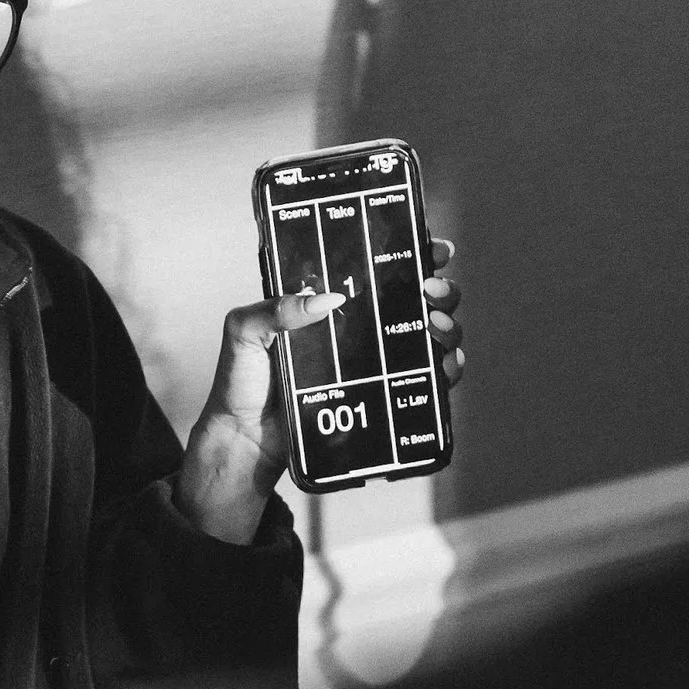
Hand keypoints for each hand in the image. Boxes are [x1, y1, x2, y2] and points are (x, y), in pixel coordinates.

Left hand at [174, 238, 466, 543]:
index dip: (414, 255)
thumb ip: (273, 309)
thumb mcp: (244, 332)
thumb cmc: (241, 384)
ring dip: (447, 328)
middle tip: (432, 291)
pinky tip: (445, 364)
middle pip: (416, 301)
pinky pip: (426, 383)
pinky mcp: (381, 396)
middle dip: (440, 290)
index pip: (378, 271)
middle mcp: (359, 330)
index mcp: (329, 305)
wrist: (246, 439)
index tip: (433, 248)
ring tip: (436, 326)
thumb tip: (326, 298)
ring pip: (430, 338)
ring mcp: (375, 364)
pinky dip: (446, 371)